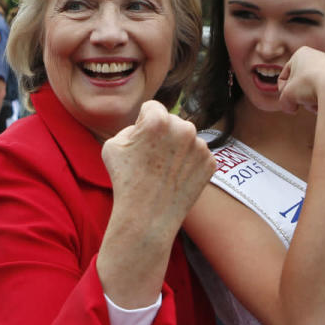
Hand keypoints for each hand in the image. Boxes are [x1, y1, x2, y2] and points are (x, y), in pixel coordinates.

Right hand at [102, 101, 215, 238]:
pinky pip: (197, 155)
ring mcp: (200, 146)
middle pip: (172, 121)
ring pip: (186, 138)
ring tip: (163, 170)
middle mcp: (184, 128)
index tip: (140, 141)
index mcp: (159, 120)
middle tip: (152, 159)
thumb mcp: (113, 145)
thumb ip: (131, 127)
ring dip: (177, 148)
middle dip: (163, 134)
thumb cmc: (125, 181)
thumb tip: (147, 124)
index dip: (142, 123)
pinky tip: (176, 177)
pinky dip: (189, 163)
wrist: (148, 216)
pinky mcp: (211, 162)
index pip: (152, 108)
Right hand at [277, 46, 324, 113]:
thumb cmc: (310, 85)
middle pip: (301, 83)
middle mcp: (316, 56)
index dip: (283, 92)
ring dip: (311, 99)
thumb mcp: (288, 95)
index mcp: (300, 54)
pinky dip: (324, 98)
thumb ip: (284, 101)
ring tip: (314, 104)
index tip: (288, 101)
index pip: (284, 76)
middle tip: (301, 103)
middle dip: (300, 96)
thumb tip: (290, 107)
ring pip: (314, 88)